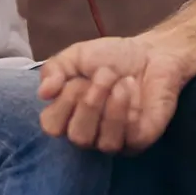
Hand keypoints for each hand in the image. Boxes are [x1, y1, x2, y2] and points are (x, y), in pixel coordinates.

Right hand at [38, 34, 190, 153]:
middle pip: (78, 137)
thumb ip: (54, 69)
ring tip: (124, 82)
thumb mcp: (76, 55)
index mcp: (69, 115)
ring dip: (113, 107)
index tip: (77, 78)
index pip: (52, 126)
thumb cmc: (112, 57)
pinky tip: (134, 92)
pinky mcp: (141, 139)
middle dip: (90, 102)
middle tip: (105, 75)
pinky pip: (131, 138)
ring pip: (104, 143)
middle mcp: (90, 133)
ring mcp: (116, 140)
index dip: (63, 101)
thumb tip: (44, 93)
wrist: (152, 52)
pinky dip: (131, 111)